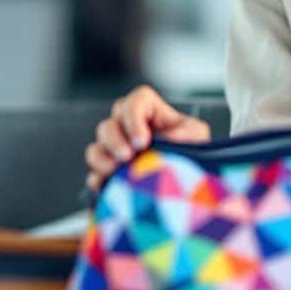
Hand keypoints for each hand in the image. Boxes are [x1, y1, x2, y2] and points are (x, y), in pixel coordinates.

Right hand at [84, 85, 210, 192]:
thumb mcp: (196, 134)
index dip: (133, 118)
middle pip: (109, 125)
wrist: (187, 178)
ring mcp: (115, 150)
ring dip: (102, 159)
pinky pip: (93, 174)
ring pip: (96, 147)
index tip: (142, 141)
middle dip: (115, 141)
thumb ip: (187, 132)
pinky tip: (108, 187)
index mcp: (147, 110)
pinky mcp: (109, 173)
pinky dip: (98, 180)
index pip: (134, 102)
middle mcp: (126, 127)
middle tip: (128, 157)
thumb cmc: (191, 148)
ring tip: (115, 172)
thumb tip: (170, 138)